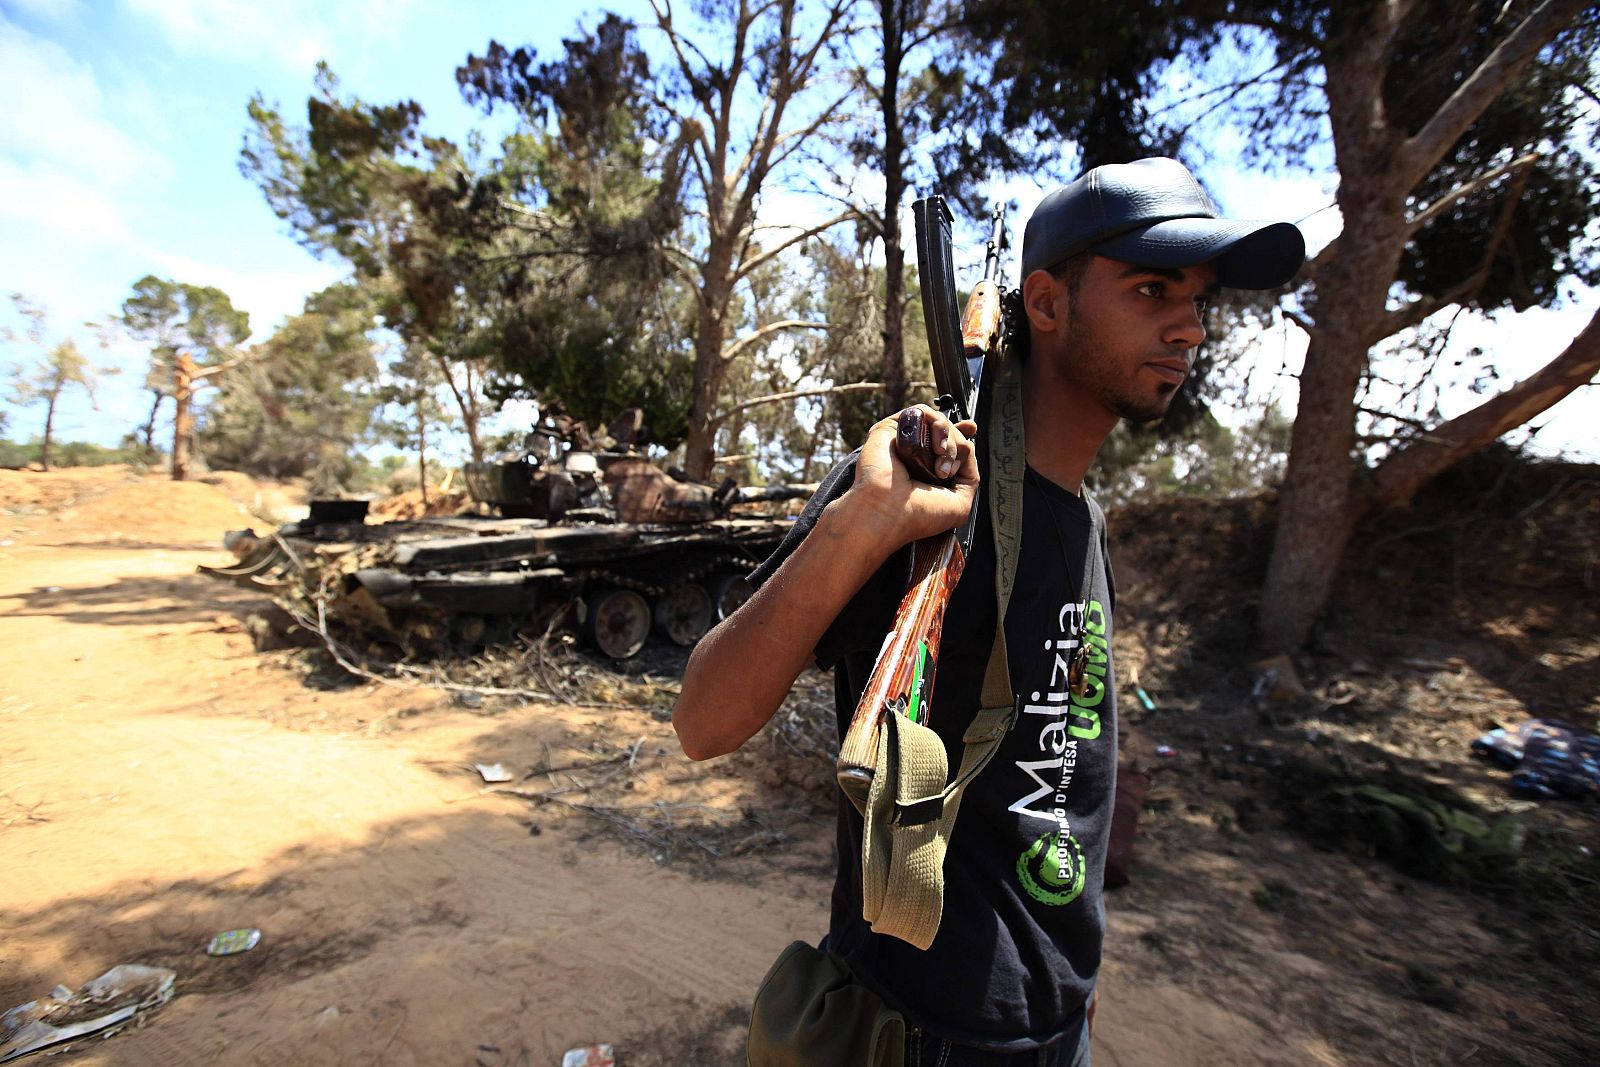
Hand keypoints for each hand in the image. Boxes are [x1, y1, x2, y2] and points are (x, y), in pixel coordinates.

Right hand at [829, 405, 977, 556]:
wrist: (887, 513)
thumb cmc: (917, 516)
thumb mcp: (960, 503)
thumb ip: (970, 475)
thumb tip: (968, 449)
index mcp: (929, 471)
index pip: (948, 443)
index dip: (962, 432)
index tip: (971, 428)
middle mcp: (916, 456)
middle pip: (950, 433)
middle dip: (959, 449)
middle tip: (946, 470)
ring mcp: (903, 442)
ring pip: (939, 422)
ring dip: (949, 440)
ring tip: (940, 462)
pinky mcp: (890, 429)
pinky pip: (921, 412)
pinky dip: (937, 425)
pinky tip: (935, 448)